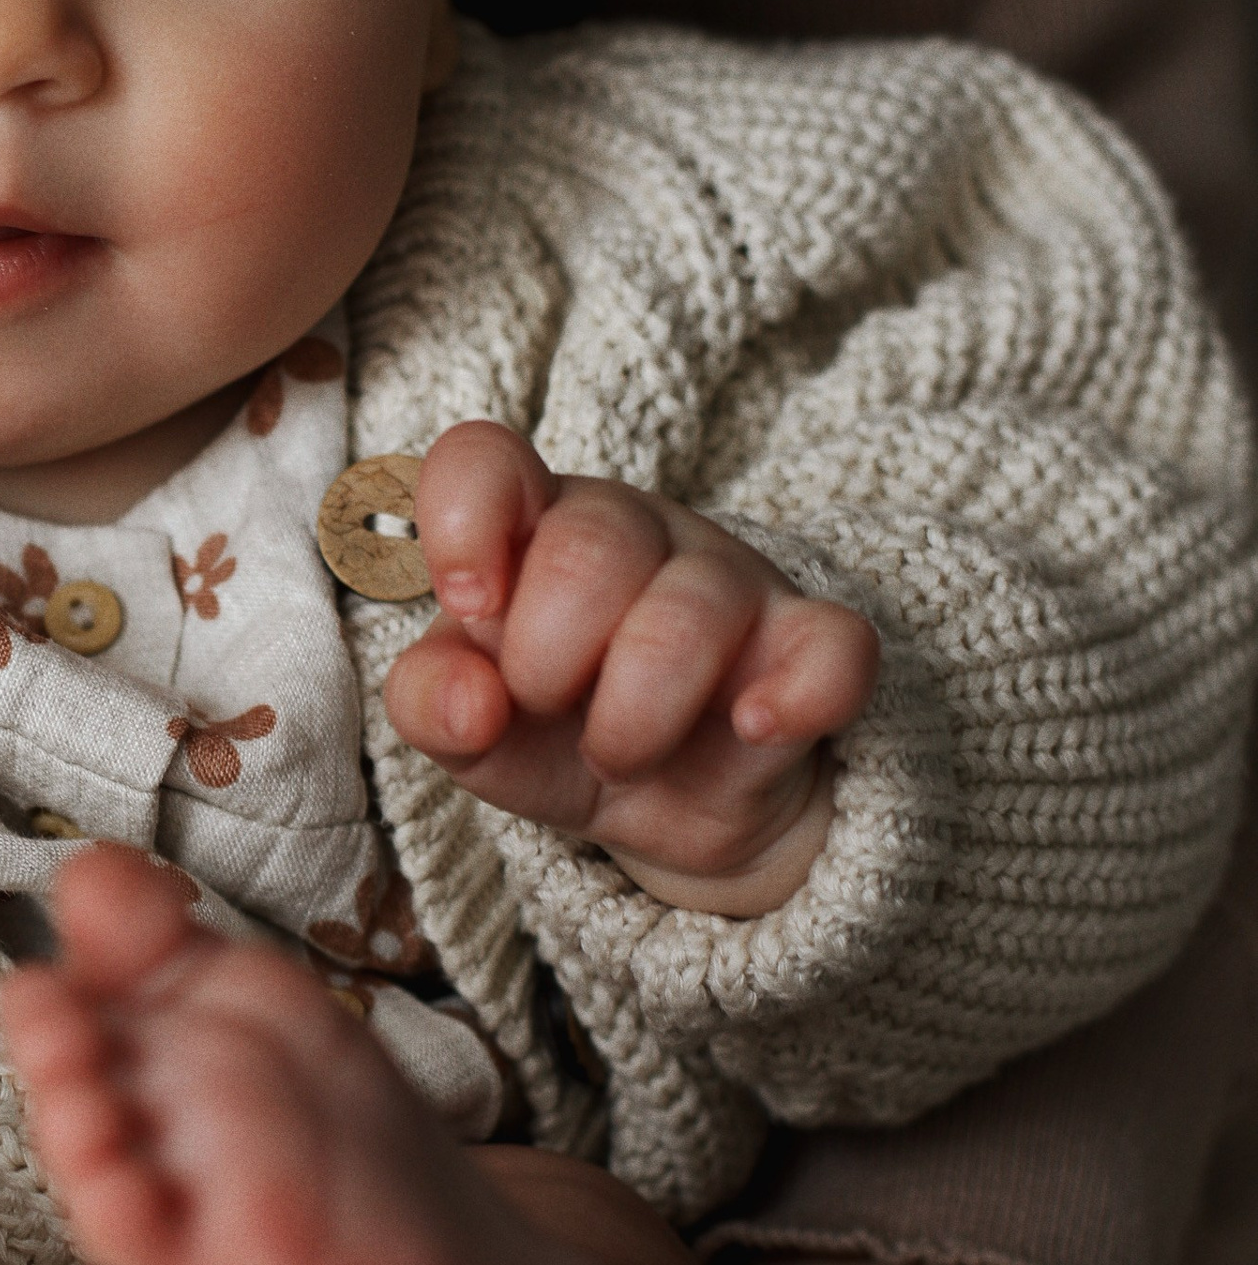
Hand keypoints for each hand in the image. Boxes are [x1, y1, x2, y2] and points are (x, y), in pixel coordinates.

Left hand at [383, 420, 878, 911]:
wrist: (666, 806)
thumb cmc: (551, 731)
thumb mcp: (471, 728)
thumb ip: (429, 704)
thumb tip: (469, 700)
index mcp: (532, 526)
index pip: (486, 458)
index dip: (464, 521)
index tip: (471, 603)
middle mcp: (634, 532)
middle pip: (588, 549)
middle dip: (547, 662)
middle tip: (552, 708)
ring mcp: (732, 582)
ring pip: (690, 615)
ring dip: (634, 719)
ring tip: (620, 757)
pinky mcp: (812, 648)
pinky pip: (835, 649)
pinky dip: (792, 699)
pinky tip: (750, 729)